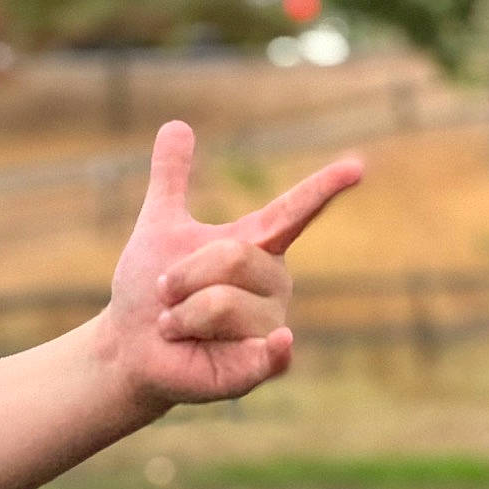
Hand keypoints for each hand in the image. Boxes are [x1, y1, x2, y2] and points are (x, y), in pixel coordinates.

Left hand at [102, 121, 361, 410]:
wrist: (132, 348)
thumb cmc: (150, 292)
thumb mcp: (159, 227)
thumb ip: (171, 179)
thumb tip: (175, 124)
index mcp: (257, 245)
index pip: (294, 211)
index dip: (323, 188)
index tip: (356, 167)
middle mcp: (273, 282)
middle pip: (235, 257)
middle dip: (183, 275)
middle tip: (165, 296)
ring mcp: (272, 324)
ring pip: (225, 304)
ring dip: (182, 316)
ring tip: (176, 328)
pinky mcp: (262, 364)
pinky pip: (274, 352)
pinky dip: (273, 350)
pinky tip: (279, 344)